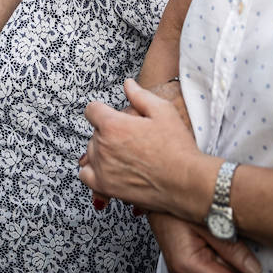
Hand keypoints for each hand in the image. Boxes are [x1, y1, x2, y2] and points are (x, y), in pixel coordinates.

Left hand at [80, 79, 200, 215]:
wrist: (186, 182)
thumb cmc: (177, 147)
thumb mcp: (163, 111)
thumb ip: (140, 95)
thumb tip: (127, 84)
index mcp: (113, 125)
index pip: (92, 110)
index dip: (103, 110)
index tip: (113, 116)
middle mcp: (103, 146)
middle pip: (94, 133)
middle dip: (107, 132)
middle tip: (130, 138)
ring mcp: (102, 168)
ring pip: (91, 153)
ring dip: (101, 151)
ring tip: (123, 155)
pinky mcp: (105, 187)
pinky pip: (86, 175)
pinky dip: (94, 171)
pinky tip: (110, 169)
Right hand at [151, 212, 260, 272]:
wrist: (157, 194)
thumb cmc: (176, 203)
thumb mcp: (209, 220)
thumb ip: (232, 248)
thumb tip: (253, 270)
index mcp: (187, 264)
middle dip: (237, 269)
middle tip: (242, 247)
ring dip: (228, 265)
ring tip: (224, 238)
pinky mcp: (184, 271)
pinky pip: (209, 272)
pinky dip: (219, 262)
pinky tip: (217, 244)